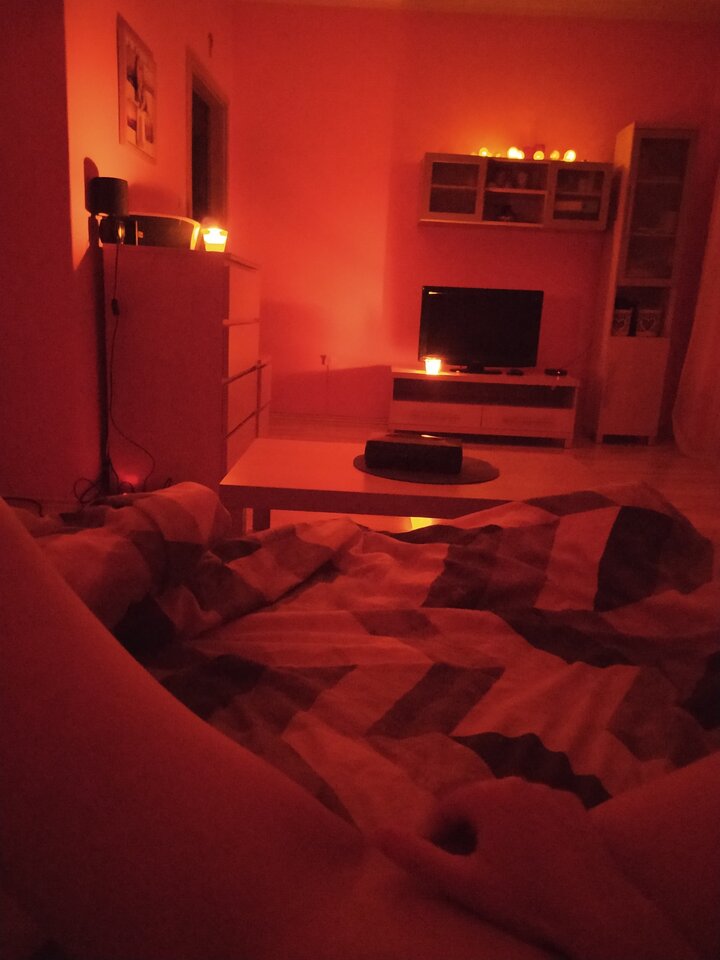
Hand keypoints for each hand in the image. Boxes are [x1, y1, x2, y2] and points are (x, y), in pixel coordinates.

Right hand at [374, 777, 698, 959]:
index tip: (433, 865)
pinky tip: (530, 862)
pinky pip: (537, 812)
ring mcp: (550, 792)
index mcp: (488, 795)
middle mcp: (518, 782)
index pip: (445, 807)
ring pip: (508, 807)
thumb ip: (417, 856)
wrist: (597, 910)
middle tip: (461, 870)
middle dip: (464, 832)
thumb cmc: (525, 898)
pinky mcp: (574, 806)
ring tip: (495, 867)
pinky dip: (526, 829)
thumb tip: (376, 833)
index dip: (432, 836)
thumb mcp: (463, 883)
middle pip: (477, 804)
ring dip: (495, 830)